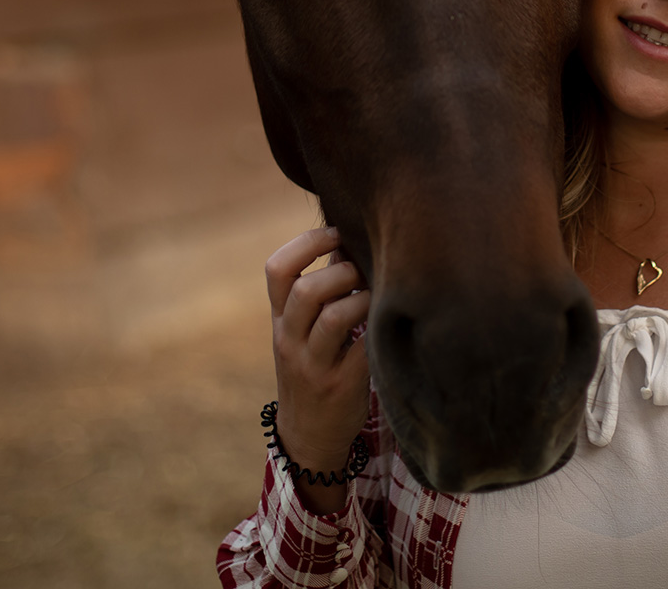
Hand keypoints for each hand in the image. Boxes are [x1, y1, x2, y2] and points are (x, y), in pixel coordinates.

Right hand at [266, 227, 371, 512]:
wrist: (308, 435)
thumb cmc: (314, 364)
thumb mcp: (304, 327)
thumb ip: (322, 285)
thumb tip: (348, 236)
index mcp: (280, 318)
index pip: (277, 269)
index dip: (307, 242)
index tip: (337, 232)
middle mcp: (290, 339)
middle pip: (306, 290)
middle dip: (342, 271)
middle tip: (365, 271)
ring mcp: (313, 365)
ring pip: (334, 317)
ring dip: (363, 298)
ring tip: (377, 297)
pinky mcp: (341, 385)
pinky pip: (362, 348)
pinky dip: (378, 328)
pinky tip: (390, 322)